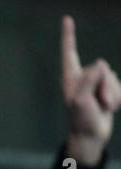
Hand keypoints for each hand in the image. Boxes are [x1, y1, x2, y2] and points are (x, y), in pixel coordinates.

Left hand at [62, 16, 120, 166]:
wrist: (91, 136)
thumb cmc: (80, 119)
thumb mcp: (80, 99)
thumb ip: (89, 80)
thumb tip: (100, 64)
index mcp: (71, 77)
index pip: (70, 52)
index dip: (69, 36)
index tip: (67, 19)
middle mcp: (83, 77)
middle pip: (102, 67)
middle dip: (104, 85)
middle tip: (97, 103)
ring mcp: (97, 84)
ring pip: (113, 76)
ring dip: (111, 93)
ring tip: (102, 107)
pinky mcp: (108, 90)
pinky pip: (120, 86)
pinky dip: (118, 97)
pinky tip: (110, 108)